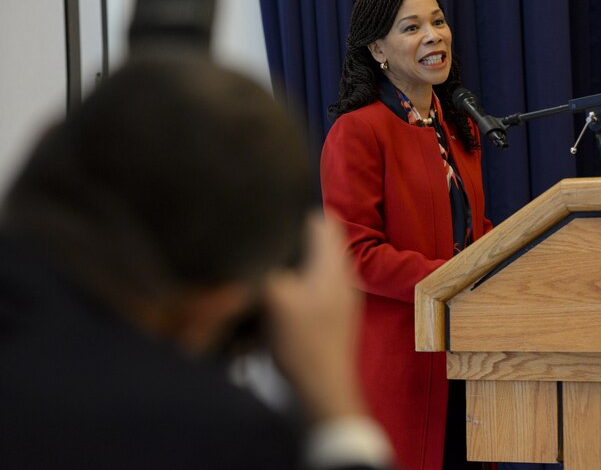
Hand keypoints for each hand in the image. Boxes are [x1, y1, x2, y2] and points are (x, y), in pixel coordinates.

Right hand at [263, 211, 365, 421]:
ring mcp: (343, 296)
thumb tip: (257, 245)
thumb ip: (268, 264)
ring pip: (318, 263)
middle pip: (322, 241)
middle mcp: (344, 275)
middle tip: (267, 240)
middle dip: (295, 237)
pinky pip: (317, 283)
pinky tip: (280, 292)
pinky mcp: (336, 314)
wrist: (323, 386)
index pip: (324, 221)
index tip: (273, 218)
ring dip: (296, 261)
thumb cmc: (301, 340)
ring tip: (269, 264)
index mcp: (333, 265)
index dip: (298, 215)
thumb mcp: (275, 296)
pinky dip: (300, 280)